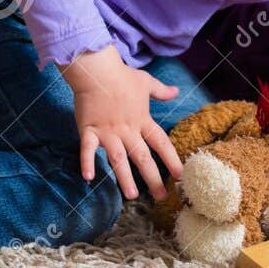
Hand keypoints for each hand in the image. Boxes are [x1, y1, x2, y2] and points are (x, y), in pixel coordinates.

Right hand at [59, 45, 182, 200]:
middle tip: (161, 197)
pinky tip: (88, 177)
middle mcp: (127, 129)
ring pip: (118, 159)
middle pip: (142, 157)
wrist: (97, 70)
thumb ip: (161, 91)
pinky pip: (87, 149)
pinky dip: (87, 162)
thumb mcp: (147, 83)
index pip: (161, 143)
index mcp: (142, 120)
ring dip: (125, 178)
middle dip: (153, 178)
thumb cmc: (122, 76)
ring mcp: (108, 131)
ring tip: (132, 196)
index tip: (181, 175)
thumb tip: (176, 91)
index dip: (172, 159)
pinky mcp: (88, 130)